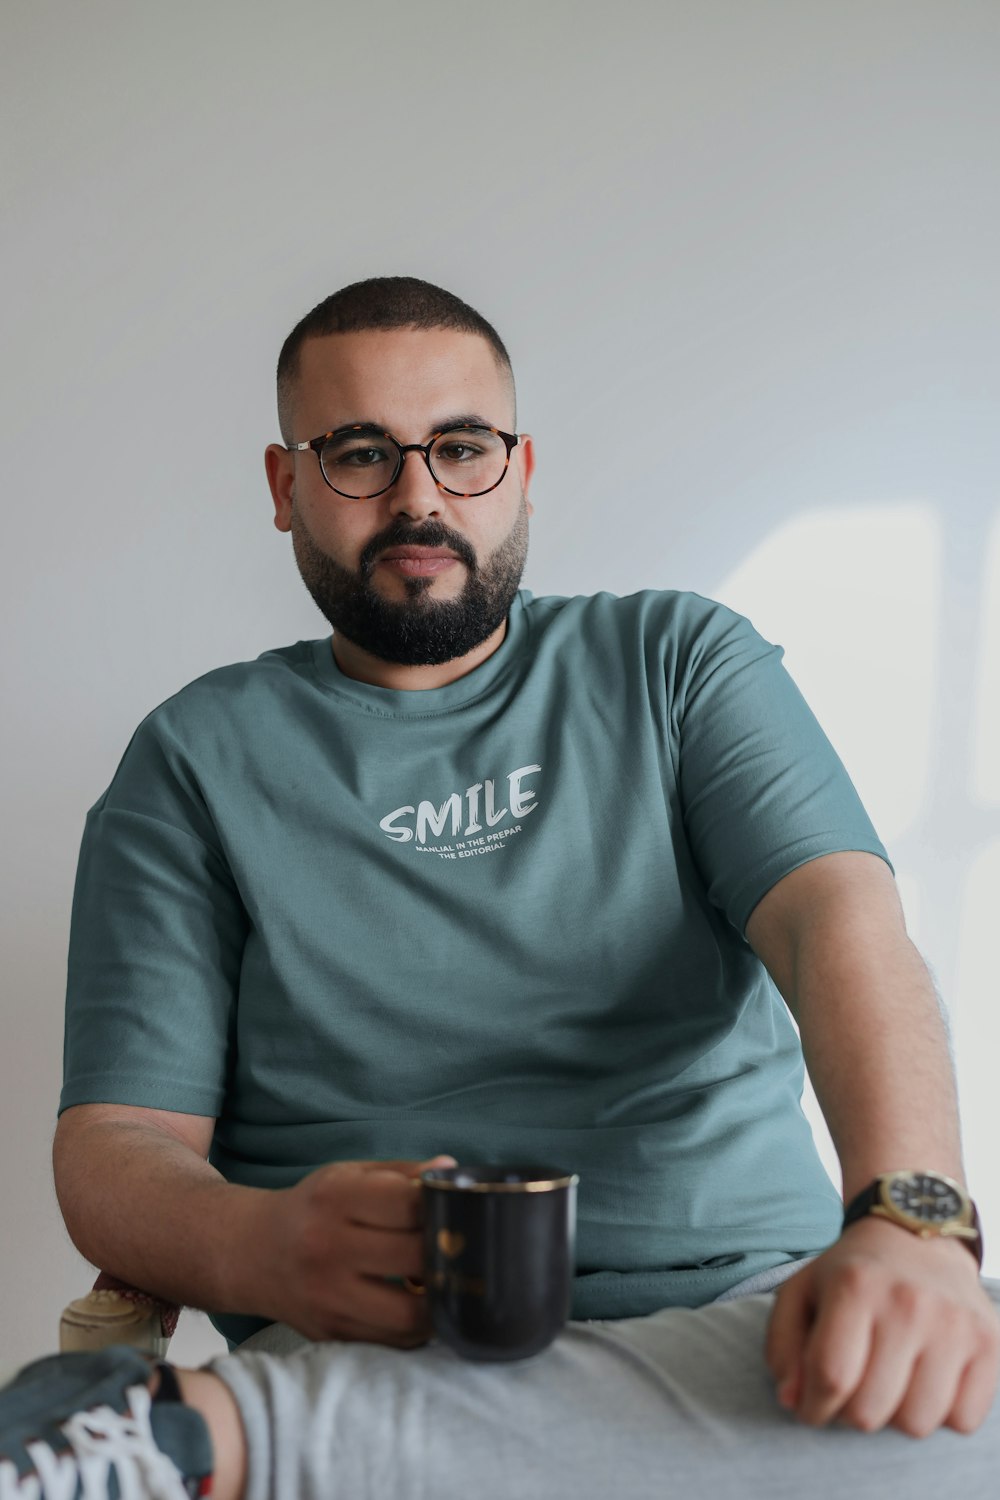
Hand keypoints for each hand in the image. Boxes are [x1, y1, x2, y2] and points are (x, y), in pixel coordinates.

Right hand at [252, 1154, 456, 1345]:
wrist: (255, 1252)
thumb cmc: (315, 1208)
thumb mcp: (350, 1176)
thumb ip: (402, 1173)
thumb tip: (451, 1171)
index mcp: (336, 1198)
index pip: (408, 1204)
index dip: (442, 1208)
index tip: (458, 1212)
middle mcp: (328, 1248)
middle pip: (414, 1257)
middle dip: (447, 1254)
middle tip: (462, 1250)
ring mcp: (328, 1298)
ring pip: (409, 1313)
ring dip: (439, 1301)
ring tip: (447, 1284)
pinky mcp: (331, 1335)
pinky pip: (392, 1341)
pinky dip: (416, 1328)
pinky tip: (422, 1306)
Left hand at [765, 1215, 999, 1435]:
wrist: (917, 1236)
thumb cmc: (851, 1274)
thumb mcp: (801, 1293)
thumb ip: (783, 1348)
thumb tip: (791, 1401)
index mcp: (855, 1287)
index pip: (831, 1377)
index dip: (813, 1407)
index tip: (812, 1407)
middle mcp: (908, 1303)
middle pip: (870, 1410)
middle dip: (851, 1413)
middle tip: (853, 1391)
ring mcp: (953, 1324)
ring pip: (917, 1423)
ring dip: (896, 1416)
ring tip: (889, 1383)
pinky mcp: (989, 1343)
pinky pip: (963, 1420)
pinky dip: (941, 1414)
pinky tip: (925, 1381)